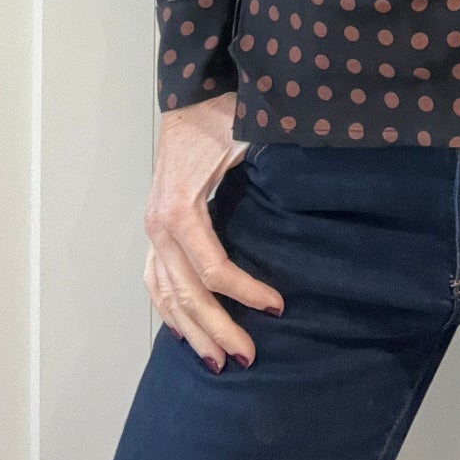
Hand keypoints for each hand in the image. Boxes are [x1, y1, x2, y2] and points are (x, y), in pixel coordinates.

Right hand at [142, 93, 285, 370]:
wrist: (191, 96)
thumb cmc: (221, 116)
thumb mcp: (246, 138)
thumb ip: (270, 167)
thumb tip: (307, 195)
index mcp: (181, 207)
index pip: (213, 267)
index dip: (245, 292)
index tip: (278, 307)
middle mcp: (159, 226)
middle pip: (187, 293)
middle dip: (218, 329)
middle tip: (247, 359)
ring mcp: (153, 230)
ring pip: (166, 295)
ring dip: (191, 332)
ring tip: (217, 363)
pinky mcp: (156, 230)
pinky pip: (156, 281)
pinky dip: (169, 312)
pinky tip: (185, 334)